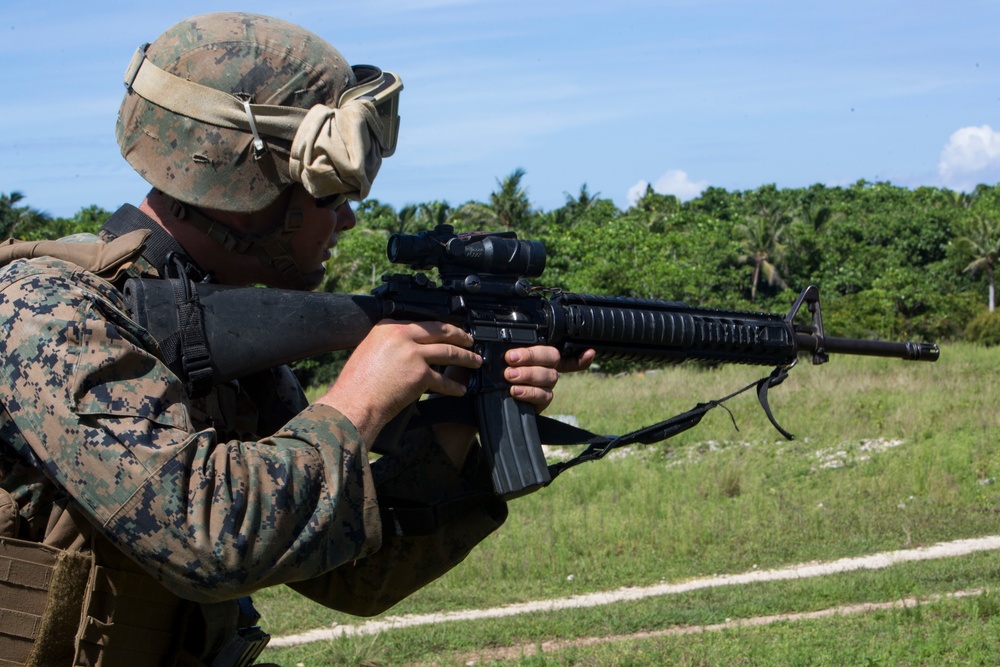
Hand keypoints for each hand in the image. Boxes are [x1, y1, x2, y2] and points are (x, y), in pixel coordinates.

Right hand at [316, 320, 481, 445]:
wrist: (354, 403)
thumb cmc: (356, 384)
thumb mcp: (369, 350)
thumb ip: (390, 344)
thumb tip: (407, 350)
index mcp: (388, 327)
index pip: (421, 323)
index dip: (439, 328)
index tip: (448, 331)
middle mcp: (402, 335)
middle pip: (440, 332)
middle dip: (459, 336)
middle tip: (470, 340)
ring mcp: (414, 353)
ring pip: (448, 352)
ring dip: (465, 357)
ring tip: (475, 361)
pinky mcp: (421, 374)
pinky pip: (443, 380)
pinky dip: (453, 386)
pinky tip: (460, 389)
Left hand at [434, 345, 594, 467]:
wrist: (461, 404)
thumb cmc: (469, 375)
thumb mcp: (476, 354)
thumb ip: (489, 343)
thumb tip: (491, 330)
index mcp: (528, 353)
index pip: (559, 350)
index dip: (579, 354)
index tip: (590, 351)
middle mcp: (539, 369)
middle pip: (553, 357)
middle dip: (533, 355)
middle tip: (511, 360)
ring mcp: (540, 387)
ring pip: (549, 376)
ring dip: (529, 374)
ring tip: (509, 376)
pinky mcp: (536, 405)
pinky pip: (543, 396)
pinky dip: (529, 392)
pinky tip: (515, 391)